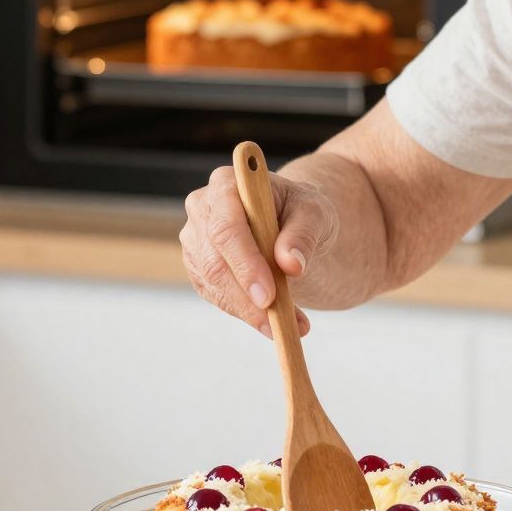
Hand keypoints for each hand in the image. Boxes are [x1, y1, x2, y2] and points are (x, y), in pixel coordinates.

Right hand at [179, 164, 339, 337]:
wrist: (291, 220)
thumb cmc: (301, 210)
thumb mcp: (315, 212)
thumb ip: (303, 234)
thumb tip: (292, 264)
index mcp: (227, 184)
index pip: (226, 227)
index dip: (245, 263)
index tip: (268, 296)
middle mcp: (202, 209)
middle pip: (214, 261)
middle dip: (246, 297)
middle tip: (280, 322)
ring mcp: (196, 239)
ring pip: (213, 284)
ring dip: (251, 312)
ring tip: (292, 326)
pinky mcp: (200, 267)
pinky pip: (217, 296)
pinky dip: (246, 314)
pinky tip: (274, 321)